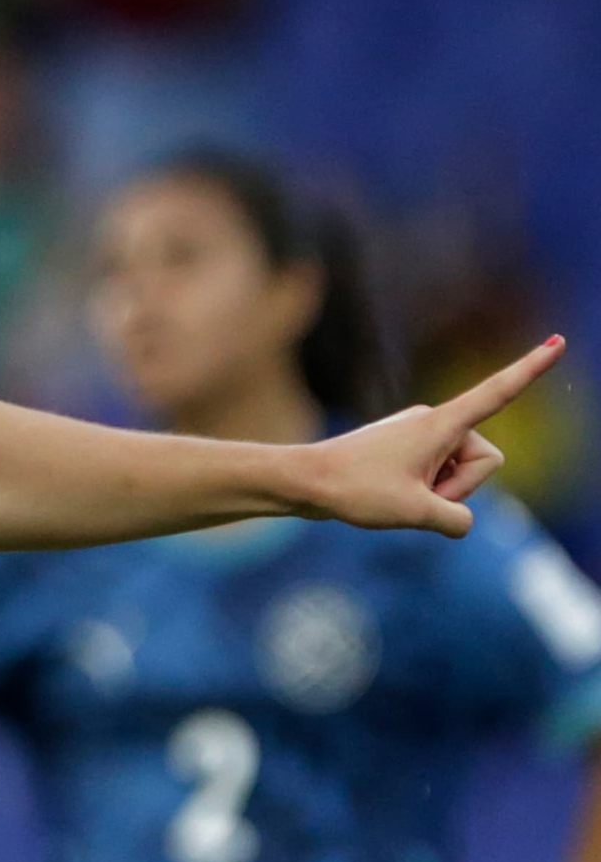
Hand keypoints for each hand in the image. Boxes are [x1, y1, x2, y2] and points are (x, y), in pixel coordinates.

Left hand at [293, 338, 562, 537]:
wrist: (303, 481)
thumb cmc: (355, 490)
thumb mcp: (417, 513)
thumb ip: (458, 519)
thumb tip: (459, 520)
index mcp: (440, 424)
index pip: (497, 393)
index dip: (530, 369)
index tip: (559, 340)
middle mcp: (434, 421)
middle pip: (485, 460)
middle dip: (460, 487)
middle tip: (414, 495)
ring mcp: (420, 435)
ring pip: (462, 473)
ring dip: (440, 492)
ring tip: (395, 494)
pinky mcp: (408, 449)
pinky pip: (438, 478)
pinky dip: (424, 494)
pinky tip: (388, 495)